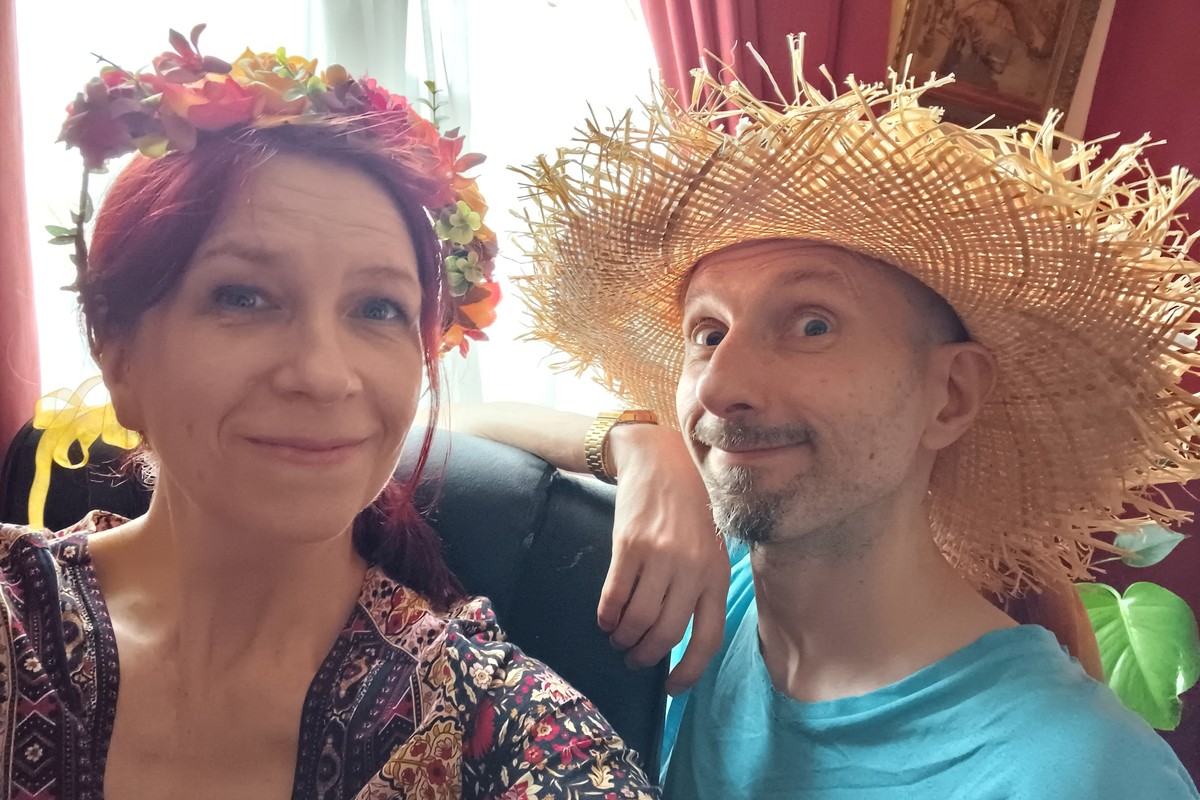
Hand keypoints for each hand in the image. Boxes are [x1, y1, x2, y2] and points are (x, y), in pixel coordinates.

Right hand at [604, 423, 728, 694]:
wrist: (660, 460)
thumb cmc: (688, 508)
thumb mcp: (710, 545)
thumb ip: (702, 585)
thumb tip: (683, 635)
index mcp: (715, 573)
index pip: (708, 638)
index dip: (689, 671)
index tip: (671, 686)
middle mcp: (691, 568)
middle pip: (667, 633)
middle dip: (646, 655)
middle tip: (634, 659)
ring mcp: (660, 556)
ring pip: (638, 619)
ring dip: (624, 638)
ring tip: (618, 640)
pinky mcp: (629, 545)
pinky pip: (614, 595)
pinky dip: (607, 615)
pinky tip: (605, 619)